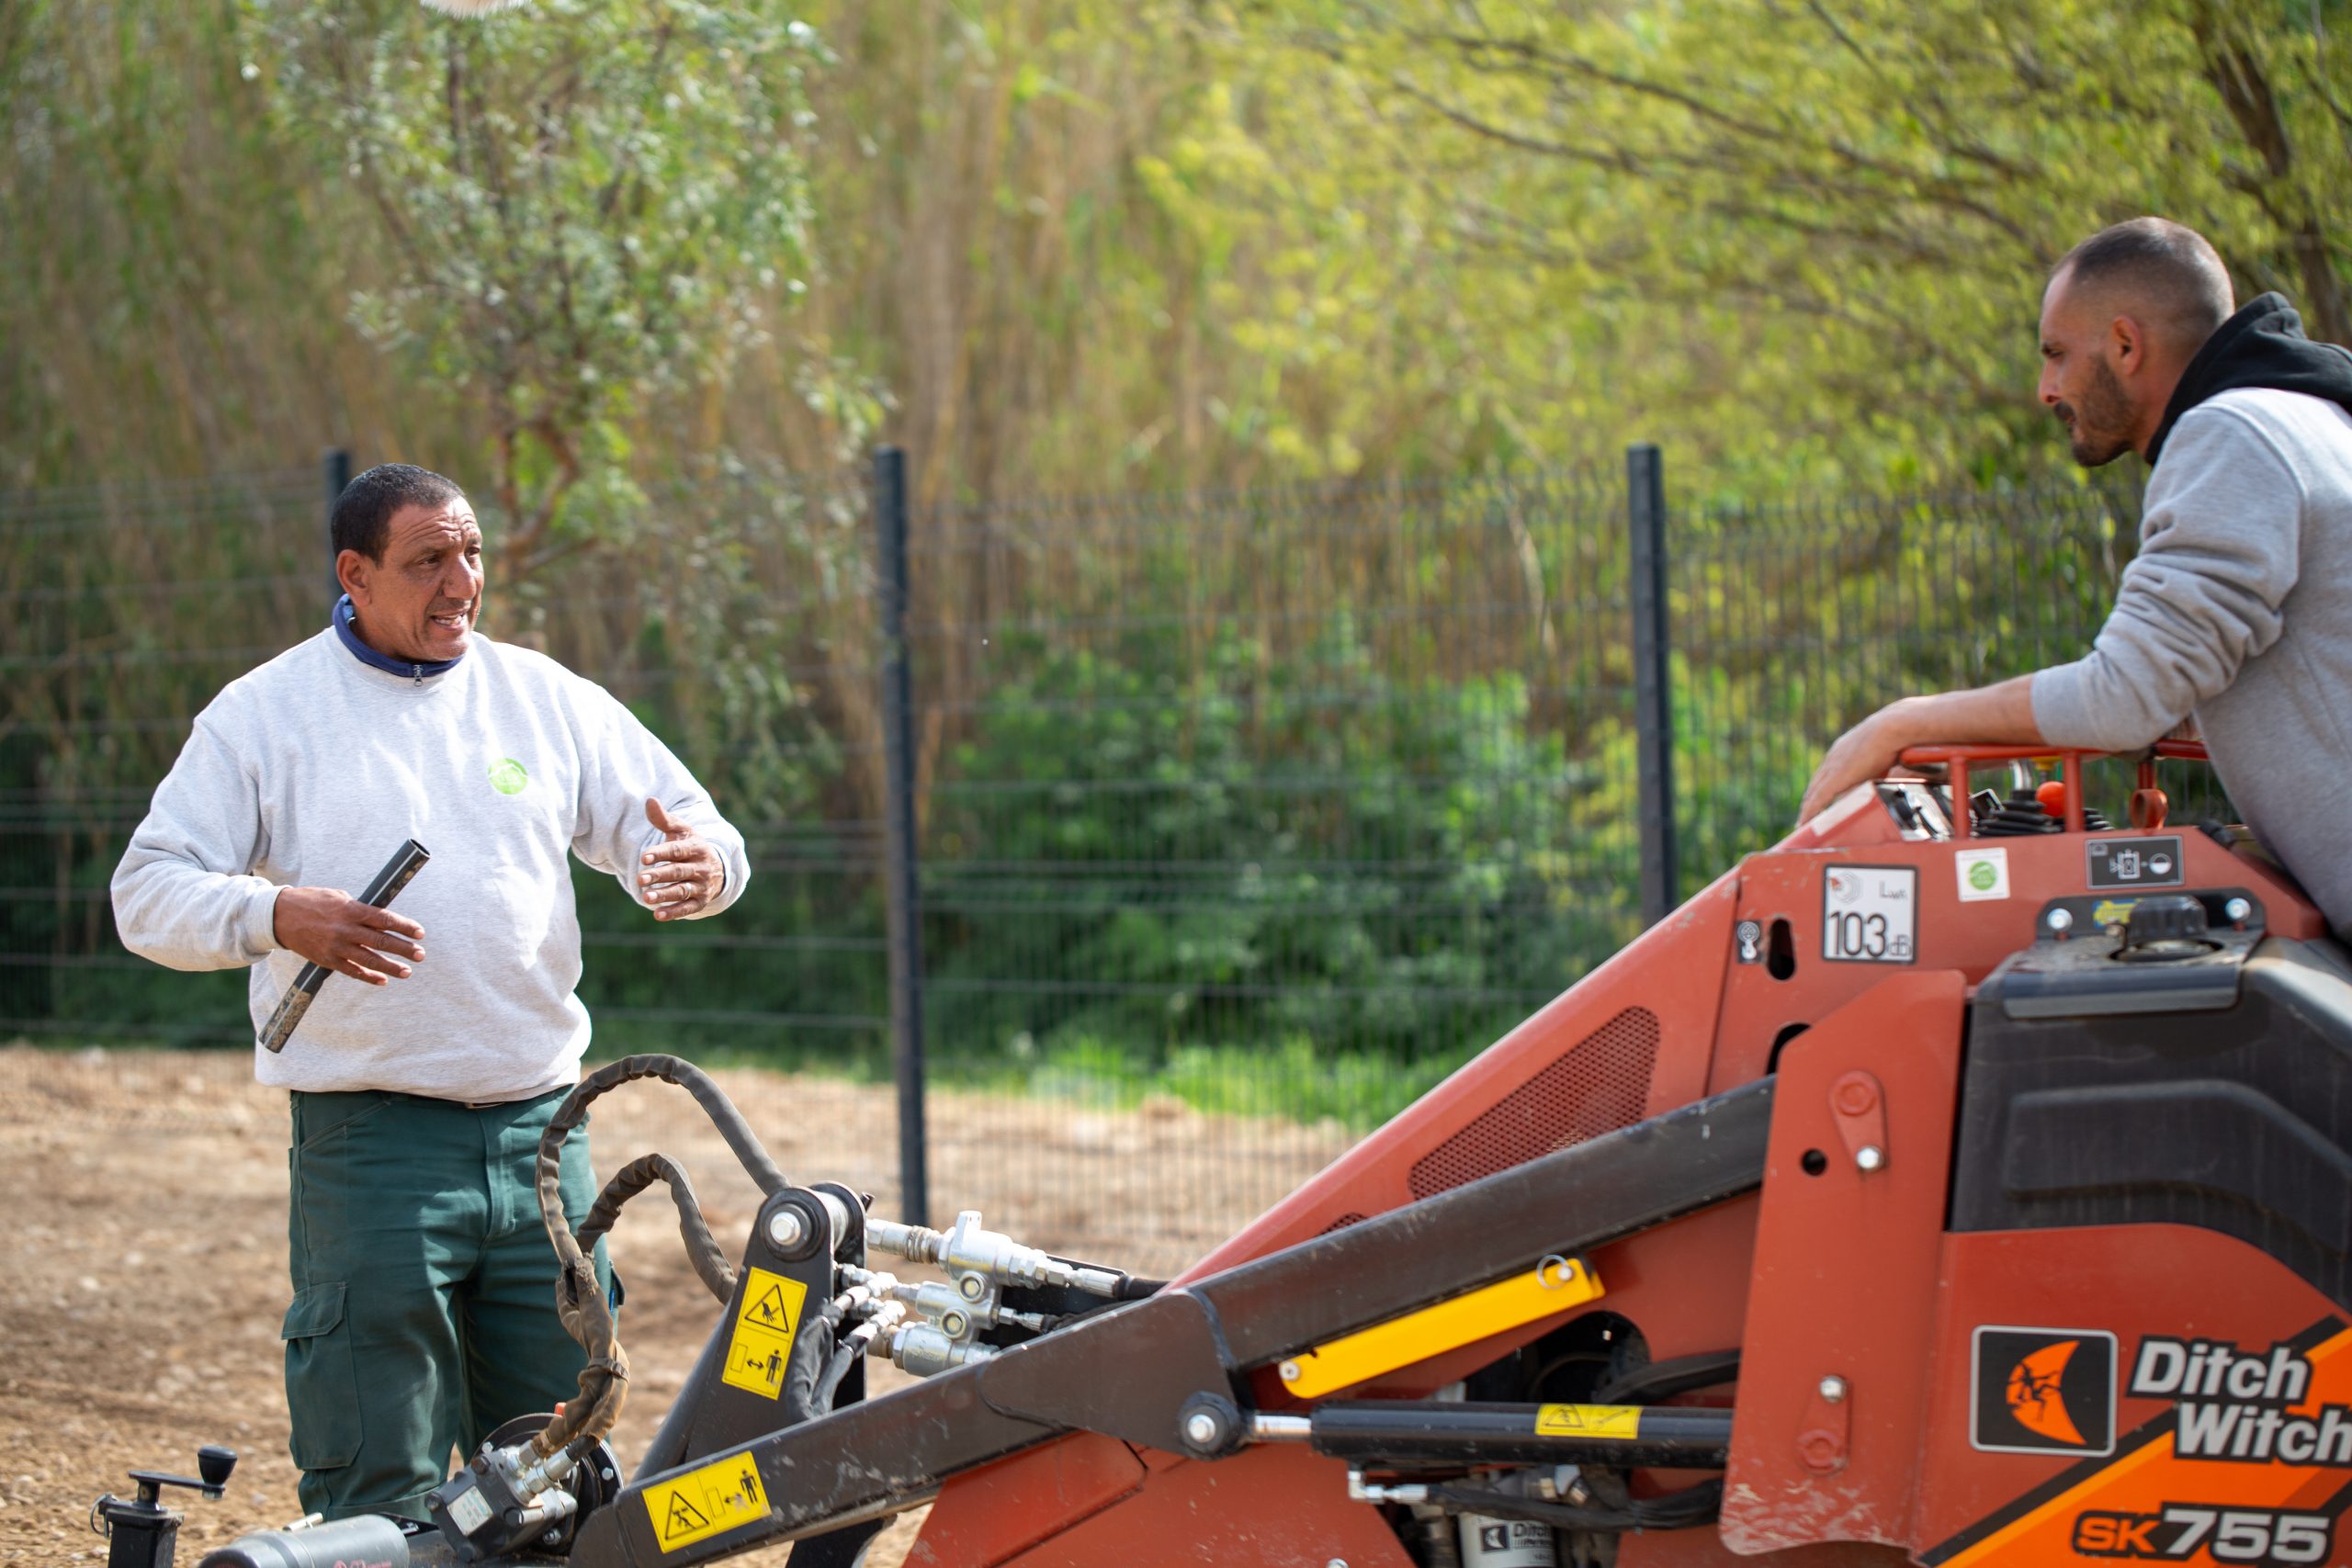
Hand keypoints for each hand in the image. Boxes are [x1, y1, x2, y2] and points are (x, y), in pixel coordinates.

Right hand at [272, 886, 425, 983]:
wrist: (280, 916)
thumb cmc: (313, 901)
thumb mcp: (339, 897)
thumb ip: (360, 908)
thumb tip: (382, 919)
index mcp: (351, 909)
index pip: (384, 919)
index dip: (404, 927)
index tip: (420, 933)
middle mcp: (345, 929)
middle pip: (381, 941)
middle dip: (404, 949)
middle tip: (421, 955)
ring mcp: (336, 946)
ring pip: (369, 960)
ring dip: (391, 967)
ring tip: (407, 971)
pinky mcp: (327, 959)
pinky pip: (352, 971)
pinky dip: (368, 977)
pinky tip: (382, 980)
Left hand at [639, 798, 723, 920]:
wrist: (716, 868)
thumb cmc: (690, 847)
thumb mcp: (681, 831)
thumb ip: (664, 819)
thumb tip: (649, 800)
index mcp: (696, 848)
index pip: (677, 851)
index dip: (661, 853)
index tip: (644, 857)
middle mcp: (701, 867)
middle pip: (678, 872)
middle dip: (659, 875)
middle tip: (640, 878)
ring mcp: (701, 886)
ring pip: (682, 891)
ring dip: (664, 895)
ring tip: (646, 897)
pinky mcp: (700, 901)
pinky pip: (687, 908)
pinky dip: (673, 912)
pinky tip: (657, 914)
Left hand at [1797, 707, 1908, 825]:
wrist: (1893, 728)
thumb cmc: (1895, 739)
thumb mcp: (1880, 757)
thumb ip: (1873, 770)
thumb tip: (1879, 783)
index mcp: (1841, 751)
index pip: (1825, 775)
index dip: (1819, 791)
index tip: (1817, 803)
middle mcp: (1832, 758)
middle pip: (1815, 785)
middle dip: (1810, 802)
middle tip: (1806, 819)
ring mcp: (1832, 767)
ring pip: (1813, 794)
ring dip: (1808, 810)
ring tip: (1804, 825)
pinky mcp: (1835, 777)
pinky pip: (1818, 799)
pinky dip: (1810, 812)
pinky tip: (1805, 823)